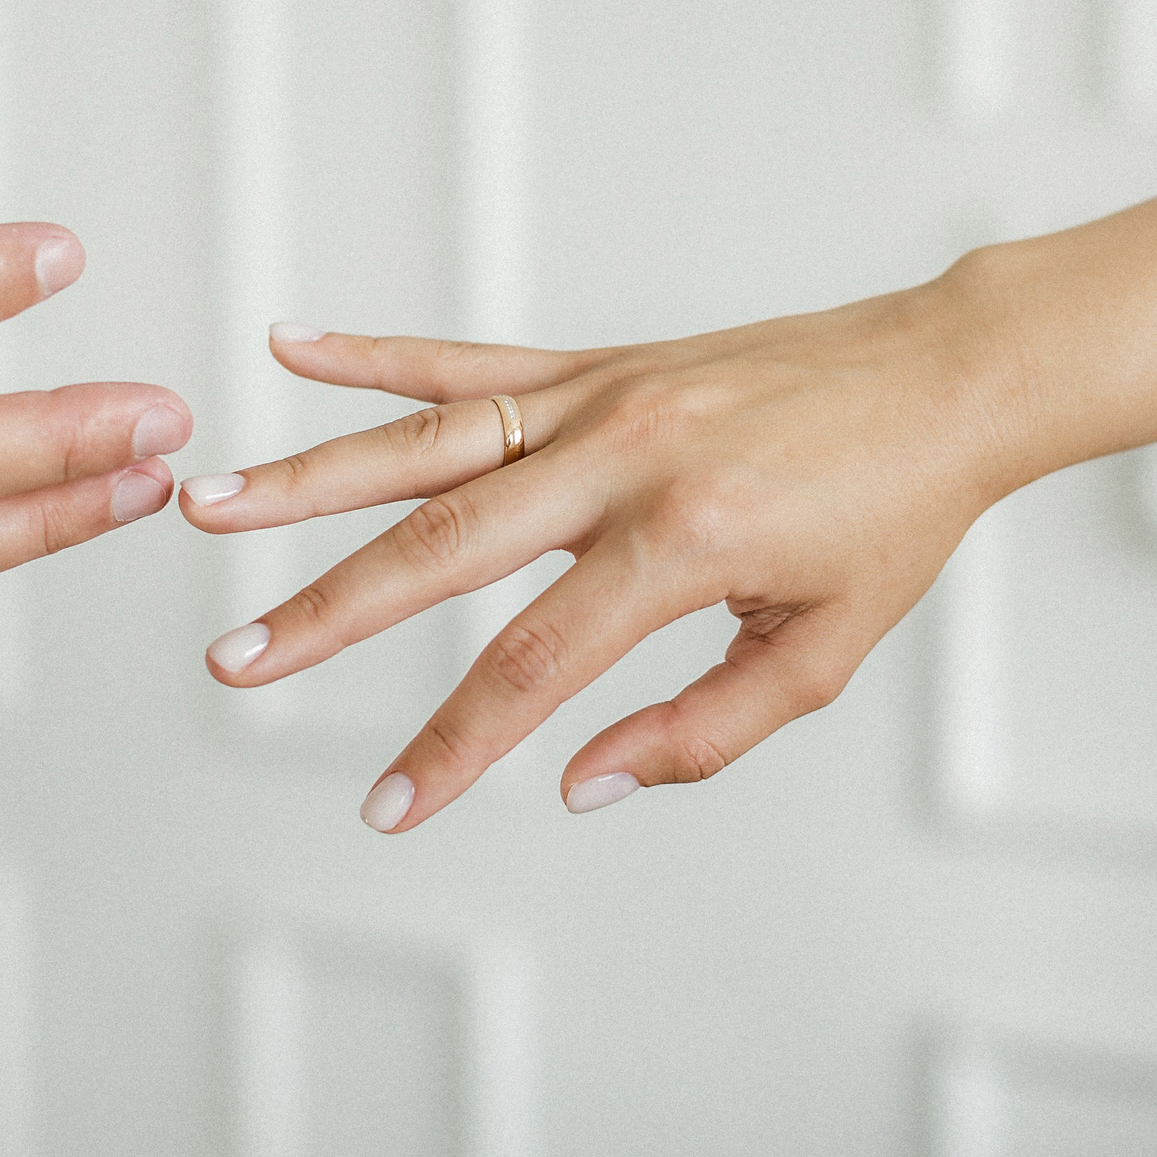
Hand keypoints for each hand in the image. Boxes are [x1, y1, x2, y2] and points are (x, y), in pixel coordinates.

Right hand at [177, 295, 1013, 831]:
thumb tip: (579, 785)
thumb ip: (701, 729)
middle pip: (441, 548)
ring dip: (311, 478)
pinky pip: (469, 356)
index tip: (388, 808)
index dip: (455, 748)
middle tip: (235, 663)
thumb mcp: (821, 652)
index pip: (534, 664)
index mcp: (682, 543)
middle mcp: (622, 459)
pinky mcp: (598, 360)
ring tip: (211, 505)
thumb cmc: (892, 520)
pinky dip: (376, 354)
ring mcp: (600, 398)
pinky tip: (290, 348)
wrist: (946, 375)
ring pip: (427, 442)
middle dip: (327, 614)